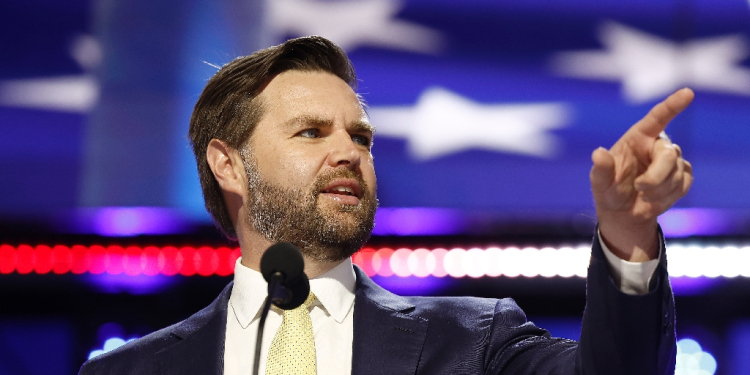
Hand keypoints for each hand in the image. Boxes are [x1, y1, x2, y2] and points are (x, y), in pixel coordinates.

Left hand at [590, 88, 694, 261]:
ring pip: (677, 173)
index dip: (672, 105)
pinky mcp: (683, 175)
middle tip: (640, 189)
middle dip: (656, 177)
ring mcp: (673, 160)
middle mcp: (657, 145)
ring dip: (658, 191)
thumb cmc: (609, 191)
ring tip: (642, 196)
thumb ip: (600, 170)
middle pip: (669, 155)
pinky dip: (668, 198)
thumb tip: (598, 153)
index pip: (657, 117)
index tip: (687, 93)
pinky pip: (684, 185)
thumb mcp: (599, 183)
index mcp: (638, 138)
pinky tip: (654, 200)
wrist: (623, 212)